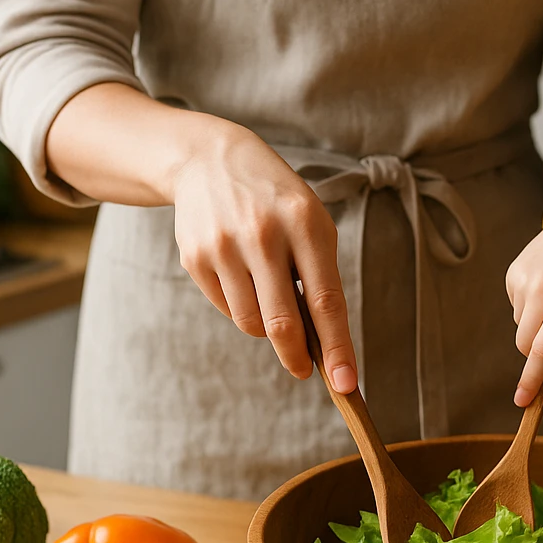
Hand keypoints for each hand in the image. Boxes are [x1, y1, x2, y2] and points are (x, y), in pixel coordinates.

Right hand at [169, 122, 356, 391]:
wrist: (209, 160)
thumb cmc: (276, 201)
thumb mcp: (310, 223)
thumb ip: (320, 277)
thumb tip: (322, 345)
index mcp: (305, 224)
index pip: (326, 300)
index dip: (337, 348)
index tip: (347, 383)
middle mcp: (263, 235)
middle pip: (282, 323)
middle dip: (296, 358)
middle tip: (304, 370)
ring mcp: (224, 246)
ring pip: (251, 323)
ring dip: (266, 328)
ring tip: (270, 295)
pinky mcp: (195, 257)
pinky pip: (227, 309)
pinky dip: (242, 308)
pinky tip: (243, 278)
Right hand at [505, 184, 542, 406]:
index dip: (532, 381)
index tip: (522, 402)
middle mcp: (542, 289)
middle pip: (526, 346)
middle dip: (539, 356)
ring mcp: (523, 279)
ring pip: (521, 328)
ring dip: (538, 329)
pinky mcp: (513, 272)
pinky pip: (517, 308)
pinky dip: (532, 309)